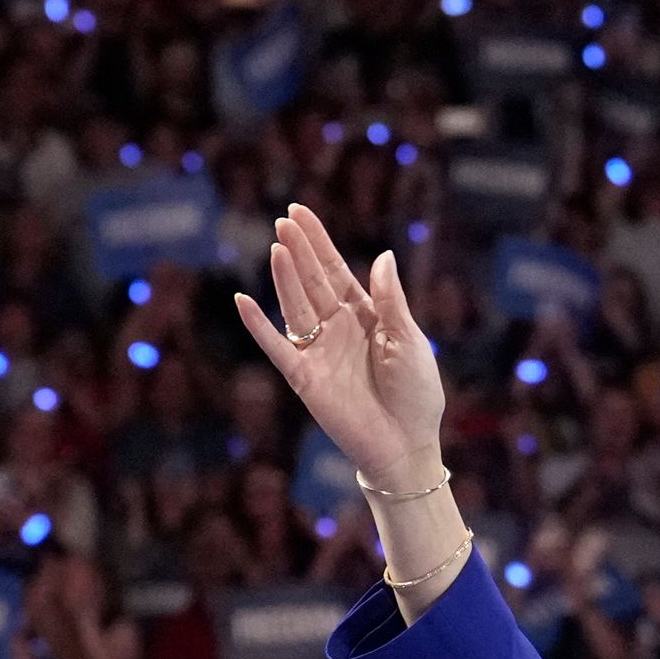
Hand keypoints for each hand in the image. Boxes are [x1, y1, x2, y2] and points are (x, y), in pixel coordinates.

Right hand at [233, 207, 448, 496]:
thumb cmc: (416, 395)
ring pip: (296, 307)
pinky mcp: (305, 379)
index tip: (299, 212)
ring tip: (278, 248)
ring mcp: (319, 352)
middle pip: (313, 283)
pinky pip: (277, 348)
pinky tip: (244, 301)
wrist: (408, 446)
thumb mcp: (409, 340)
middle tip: (284, 220)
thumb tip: (381, 255)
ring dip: (285, 279)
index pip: (335, 271)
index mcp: (365, 317)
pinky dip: (259, 326)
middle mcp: (337, 330)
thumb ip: (391, 300)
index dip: (318, 242)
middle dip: (299, 252)